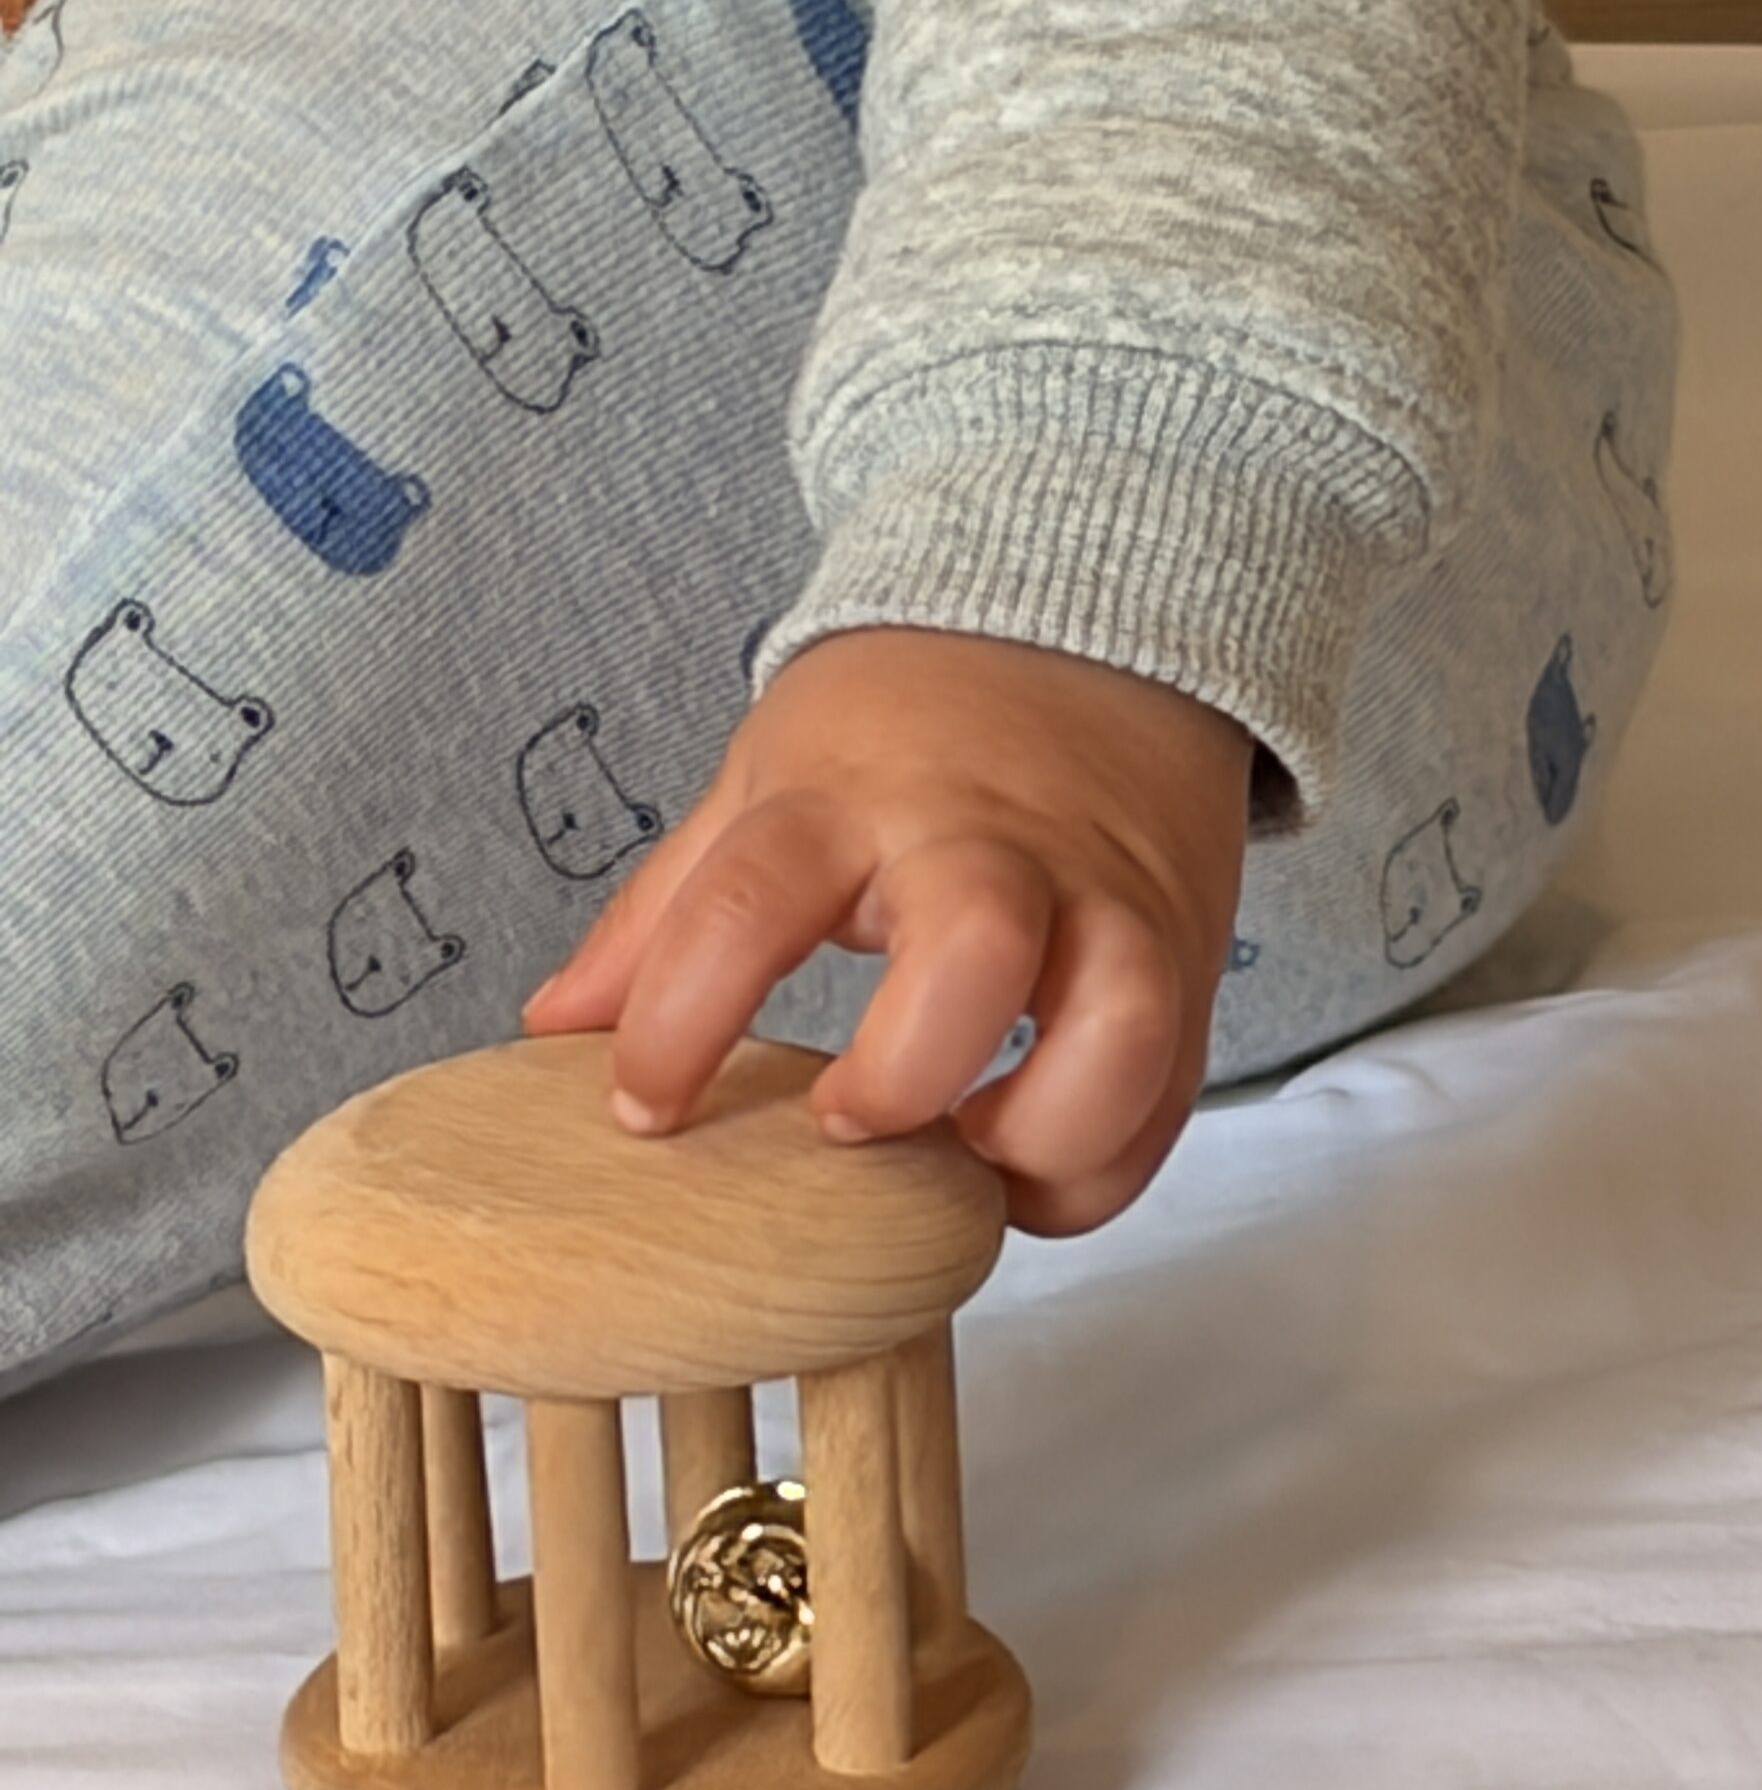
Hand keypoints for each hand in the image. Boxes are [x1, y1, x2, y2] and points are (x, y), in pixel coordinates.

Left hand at [523, 628, 1251, 1235]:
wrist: (1098, 624)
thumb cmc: (912, 724)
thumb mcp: (769, 783)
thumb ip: (669, 914)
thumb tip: (550, 1029)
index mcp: (853, 800)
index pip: (750, 903)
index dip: (682, 1024)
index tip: (645, 1112)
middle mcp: (989, 848)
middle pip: (974, 953)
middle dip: (906, 1074)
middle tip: (848, 1121)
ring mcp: (1104, 899)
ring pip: (1120, 1026)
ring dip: (1047, 1129)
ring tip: (973, 1158)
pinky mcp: (1183, 951)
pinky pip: (1171, 1088)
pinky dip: (1106, 1157)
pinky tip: (1028, 1165)